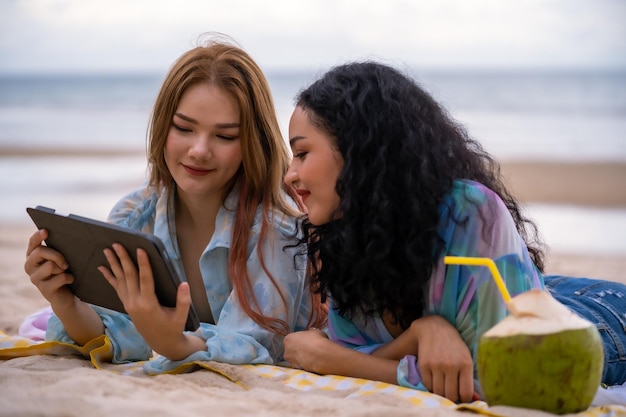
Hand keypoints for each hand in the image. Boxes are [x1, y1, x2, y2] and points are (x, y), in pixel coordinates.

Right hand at [25, 229, 104, 344]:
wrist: (66, 296)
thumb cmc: (64, 272)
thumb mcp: (61, 259)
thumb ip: (59, 249)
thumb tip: (72, 235)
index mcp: (33, 256)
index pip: (32, 243)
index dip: (38, 236)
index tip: (46, 231)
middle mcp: (30, 266)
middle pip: (41, 252)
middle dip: (57, 255)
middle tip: (66, 263)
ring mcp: (35, 278)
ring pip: (50, 266)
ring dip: (62, 268)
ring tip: (66, 272)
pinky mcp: (44, 289)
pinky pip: (60, 278)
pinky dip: (69, 278)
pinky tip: (70, 280)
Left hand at [98, 243, 204, 359]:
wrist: (161, 343)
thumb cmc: (173, 328)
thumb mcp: (181, 316)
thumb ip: (183, 300)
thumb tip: (185, 284)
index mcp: (149, 304)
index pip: (145, 280)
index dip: (143, 264)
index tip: (140, 250)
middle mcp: (135, 303)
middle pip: (128, 276)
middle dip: (123, 259)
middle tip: (117, 244)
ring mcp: (129, 304)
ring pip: (120, 280)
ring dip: (114, 264)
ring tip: (107, 250)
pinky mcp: (127, 305)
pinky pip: (117, 288)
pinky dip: (109, 277)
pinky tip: (102, 268)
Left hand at [284, 328, 329, 372]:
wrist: (321, 355)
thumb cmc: (316, 340)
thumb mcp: (315, 331)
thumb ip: (310, 332)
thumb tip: (310, 333)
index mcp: (288, 338)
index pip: (292, 339)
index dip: (299, 340)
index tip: (306, 341)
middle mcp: (286, 350)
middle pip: (291, 349)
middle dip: (298, 349)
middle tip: (308, 348)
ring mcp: (290, 361)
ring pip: (294, 358)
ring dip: (300, 357)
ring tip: (311, 356)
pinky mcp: (296, 369)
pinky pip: (299, 364)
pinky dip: (304, 363)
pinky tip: (311, 362)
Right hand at [410, 315, 474, 402]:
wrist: (434, 328)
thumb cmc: (454, 346)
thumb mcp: (466, 359)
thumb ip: (470, 379)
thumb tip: (475, 399)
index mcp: (465, 364)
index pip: (466, 393)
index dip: (465, 398)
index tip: (462, 395)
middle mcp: (451, 365)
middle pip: (451, 395)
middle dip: (452, 397)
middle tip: (452, 391)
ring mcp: (436, 365)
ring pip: (439, 392)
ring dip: (441, 393)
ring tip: (443, 386)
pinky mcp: (424, 365)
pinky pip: (428, 385)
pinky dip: (431, 386)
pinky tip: (435, 380)